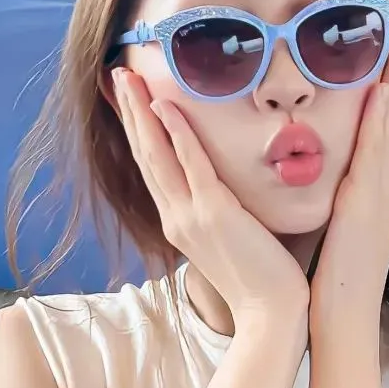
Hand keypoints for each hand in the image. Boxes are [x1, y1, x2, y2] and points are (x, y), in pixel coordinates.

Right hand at [113, 70, 308, 336]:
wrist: (271, 314)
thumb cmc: (260, 279)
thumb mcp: (230, 239)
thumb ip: (219, 211)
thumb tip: (223, 188)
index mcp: (178, 221)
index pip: (151, 166)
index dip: (136, 129)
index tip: (126, 98)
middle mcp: (175, 216)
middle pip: (144, 153)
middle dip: (129, 111)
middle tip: (118, 73)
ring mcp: (191, 216)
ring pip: (157, 154)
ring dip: (141, 112)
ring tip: (128, 77)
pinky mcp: (216, 214)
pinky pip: (193, 165)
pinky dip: (177, 134)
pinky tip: (166, 106)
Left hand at [310, 36, 388, 336]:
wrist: (344, 317)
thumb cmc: (337, 279)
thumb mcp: (342, 229)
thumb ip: (343, 201)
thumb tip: (337, 181)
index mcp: (377, 194)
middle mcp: (385, 190)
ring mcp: (380, 196)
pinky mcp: (367, 206)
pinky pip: (376, 155)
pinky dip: (381, 121)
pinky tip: (381, 93)